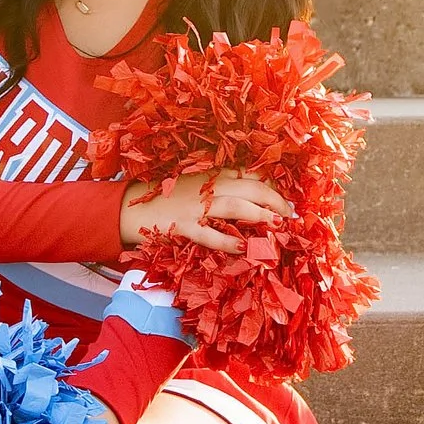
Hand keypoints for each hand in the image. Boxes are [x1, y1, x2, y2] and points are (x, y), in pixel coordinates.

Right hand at [120, 169, 288, 254]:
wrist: (132, 208)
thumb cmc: (167, 197)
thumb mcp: (196, 184)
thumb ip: (221, 186)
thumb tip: (253, 196)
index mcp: (212, 175)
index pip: (250, 174)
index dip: (271, 186)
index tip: (286, 199)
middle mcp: (208, 188)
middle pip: (251, 188)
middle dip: (275, 200)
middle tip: (291, 214)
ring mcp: (196, 207)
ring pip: (236, 207)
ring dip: (261, 215)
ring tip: (278, 225)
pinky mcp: (184, 227)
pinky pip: (210, 235)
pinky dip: (227, 242)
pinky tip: (243, 248)